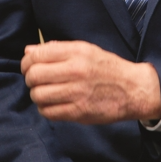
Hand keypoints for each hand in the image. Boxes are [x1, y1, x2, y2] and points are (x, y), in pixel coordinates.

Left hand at [21, 40, 160, 123]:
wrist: (134, 89)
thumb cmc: (108, 68)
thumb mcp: (86, 49)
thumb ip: (57, 49)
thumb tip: (29, 50)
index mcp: (77, 52)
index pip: (37, 55)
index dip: (27, 61)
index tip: (29, 65)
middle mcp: (76, 71)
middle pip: (34, 76)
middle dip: (29, 78)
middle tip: (35, 80)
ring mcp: (77, 93)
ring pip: (38, 95)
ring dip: (36, 95)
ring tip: (45, 92)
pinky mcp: (79, 112)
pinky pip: (48, 112)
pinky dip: (45, 108)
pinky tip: (52, 104)